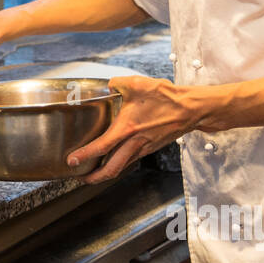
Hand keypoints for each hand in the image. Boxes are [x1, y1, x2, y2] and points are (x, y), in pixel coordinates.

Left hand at [68, 75, 199, 183]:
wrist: (191, 109)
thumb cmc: (168, 98)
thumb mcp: (138, 84)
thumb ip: (117, 83)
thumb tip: (106, 85)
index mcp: (128, 128)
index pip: (102, 147)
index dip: (85, 156)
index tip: (71, 161)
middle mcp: (135, 142)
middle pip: (111, 169)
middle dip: (94, 178)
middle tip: (80, 178)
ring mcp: (144, 147)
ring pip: (122, 167)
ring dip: (106, 173)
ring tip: (93, 172)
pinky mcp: (151, 147)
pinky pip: (131, 160)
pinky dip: (120, 163)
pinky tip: (114, 158)